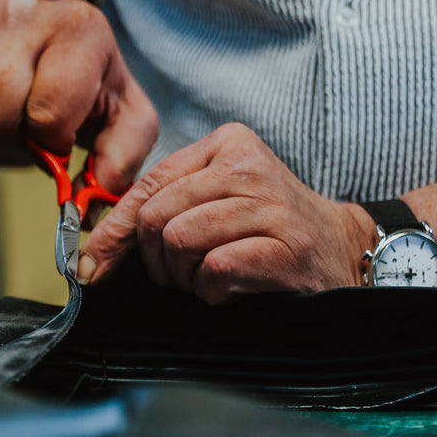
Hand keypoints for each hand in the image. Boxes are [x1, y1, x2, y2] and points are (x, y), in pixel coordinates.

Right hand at [0, 0, 158, 193]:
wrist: (38, 35)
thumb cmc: (85, 88)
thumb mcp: (122, 120)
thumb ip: (119, 163)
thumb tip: (83, 209)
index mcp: (84, 31)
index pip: (48, 112)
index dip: (49, 143)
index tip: (57, 137)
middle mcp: (32, 10)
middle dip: (6, 137)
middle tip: (22, 128)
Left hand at [78, 123, 376, 303]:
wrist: (343, 251)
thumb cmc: (269, 231)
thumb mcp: (217, 201)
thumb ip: (165, 209)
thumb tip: (95, 250)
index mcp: (227, 144)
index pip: (149, 185)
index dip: (114, 232)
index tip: (93, 265)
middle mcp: (248, 166)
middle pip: (157, 217)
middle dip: (158, 262)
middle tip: (181, 277)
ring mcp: (270, 205)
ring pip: (180, 241)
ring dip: (186, 278)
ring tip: (211, 280)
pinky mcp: (285, 246)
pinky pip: (214, 269)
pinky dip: (212, 291)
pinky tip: (231, 290)